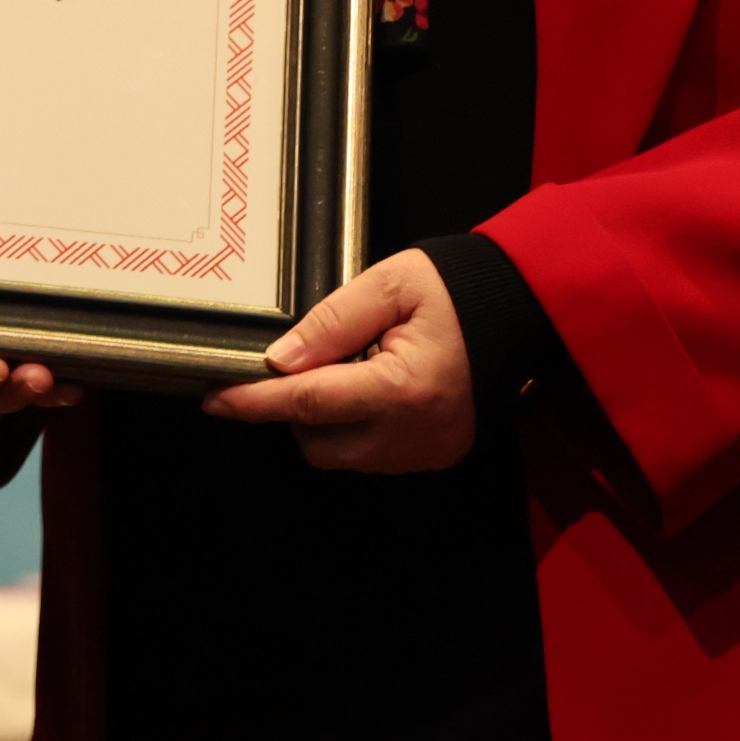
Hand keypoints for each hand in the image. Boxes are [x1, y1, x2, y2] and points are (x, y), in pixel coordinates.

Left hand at [202, 247, 478, 472]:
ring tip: (353, 367)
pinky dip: (358, 427)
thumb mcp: (389, 285)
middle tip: (308, 362)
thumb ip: (330, 322)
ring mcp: (427, 451)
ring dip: (327, 420)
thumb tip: (278, 360)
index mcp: (404, 388)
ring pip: (343, 455)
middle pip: (319, 443)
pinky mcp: (435, 455)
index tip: (217, 399)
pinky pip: (374, 455)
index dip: (256, 401)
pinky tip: (374, 386)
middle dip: (297, 409)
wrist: (522, 310)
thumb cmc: (458, 290)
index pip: (309, 403)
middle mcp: (415, 433)